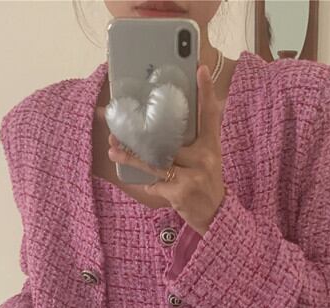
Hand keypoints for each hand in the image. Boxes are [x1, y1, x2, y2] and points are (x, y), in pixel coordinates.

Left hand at [108, 64, 226, 235]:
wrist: (215, 216)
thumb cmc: (205, 183)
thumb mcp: (206, 160)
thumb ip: (190, 143)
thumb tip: (159, 127)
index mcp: (211, 145)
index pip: (210, 114)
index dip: (206, 91)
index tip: (199, 69)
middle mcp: (205, 157)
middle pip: (168, 139)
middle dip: (142, 135)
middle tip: (117, 127)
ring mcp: (194, 175)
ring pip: (156, 162)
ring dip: (132, 157)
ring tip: (114, 150)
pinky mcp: (182, 191)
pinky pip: (156, 183)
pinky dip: (150, 184)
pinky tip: (147, 184)